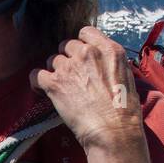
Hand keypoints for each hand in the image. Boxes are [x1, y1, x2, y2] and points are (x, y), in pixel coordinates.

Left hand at [29, 26, 143, 151]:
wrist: (114, 130)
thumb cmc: (124, 111)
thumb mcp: (126, 76)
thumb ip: (110, 63)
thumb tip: (100, 65)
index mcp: (109, 49)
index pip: (85, 32)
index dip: (80, 45)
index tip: (81, 57)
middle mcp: (88, 53)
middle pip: (67, 46)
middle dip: (67, 59)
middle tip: (72, 77)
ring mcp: (70, 67)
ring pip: (52, 60)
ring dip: (55, 72)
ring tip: (61, 88)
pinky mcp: (55, 83)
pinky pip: (36, 75)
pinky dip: (36, 82)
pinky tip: (41, 90)